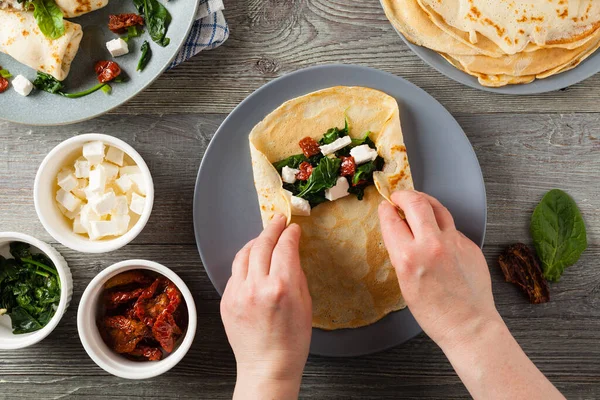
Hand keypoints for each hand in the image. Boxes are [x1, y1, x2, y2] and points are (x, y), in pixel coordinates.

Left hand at [221, 214, 311, 399]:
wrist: (267, 367)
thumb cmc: (291, 342)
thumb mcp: (305, 304)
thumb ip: (296, 274)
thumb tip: (291, 253)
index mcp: (281, 287)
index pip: (284, 247)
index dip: (290, 234)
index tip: (293, 228)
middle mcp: (257, 286)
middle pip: (262, 244)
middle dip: (272, 229)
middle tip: (278, 221)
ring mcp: (237, 293)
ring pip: (243, 254)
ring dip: (255, 242)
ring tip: (263, 238)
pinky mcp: (226, 300)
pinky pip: (235, 273)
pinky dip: (245, 263)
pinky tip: (252, 263)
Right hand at [378, 190, 499, 348]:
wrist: (468, 325)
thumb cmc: (434, 312)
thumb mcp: (404, 283)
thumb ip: (401, 254)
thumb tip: (398, 231)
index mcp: (409, 258)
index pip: (392, 220)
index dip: (386, 210)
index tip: (385, 206)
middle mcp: (431, 245)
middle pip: (416, 202)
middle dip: (404, 195)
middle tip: (399, 197)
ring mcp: (454, 243)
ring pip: (437, 207)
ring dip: (424, 201)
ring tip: (418, 202)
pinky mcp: (469, 244)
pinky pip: (452, 227)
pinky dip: (441, 225)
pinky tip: (437, 232)